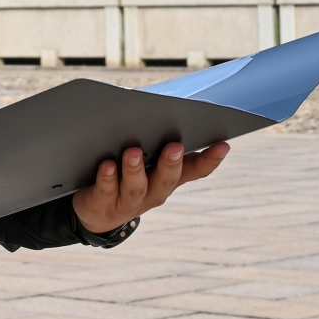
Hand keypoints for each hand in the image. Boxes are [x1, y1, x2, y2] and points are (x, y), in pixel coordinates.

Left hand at [71, 141, 229, 234]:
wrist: (94, 211)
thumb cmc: (125, 174)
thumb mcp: (144, 159)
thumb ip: (154, 138)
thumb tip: (160, 108)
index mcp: (168, 177)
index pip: (194, 170)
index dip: (210, 160)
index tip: (223, 144)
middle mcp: (154, 192)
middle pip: (166, 179)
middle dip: (171, 163)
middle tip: (175, 146)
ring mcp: (130, 201)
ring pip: (136, 186)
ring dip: (136, 169)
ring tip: (133, 152)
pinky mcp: (105, 204)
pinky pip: (107, 191)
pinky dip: (108, 178)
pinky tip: (107, 165)